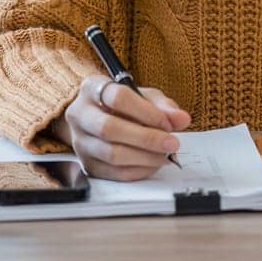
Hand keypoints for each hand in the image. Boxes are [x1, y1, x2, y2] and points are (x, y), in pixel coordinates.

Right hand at [56, 74, 191, 180]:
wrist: (99, 119)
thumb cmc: (123, 105)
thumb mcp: (143, 96)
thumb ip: (163, 106)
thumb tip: (181, 119)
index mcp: (92, 88)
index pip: (117, 97)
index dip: (145, 112)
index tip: (167, 123)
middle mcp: (79, 114)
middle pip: (109, 128)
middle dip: (146, 138)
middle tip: (171, 143)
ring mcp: (80, 141)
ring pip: (111, 154)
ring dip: (144, 157)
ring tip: (164, 155)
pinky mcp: (86, 164)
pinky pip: (113, 172)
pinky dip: (138, 170)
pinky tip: (153, 164)